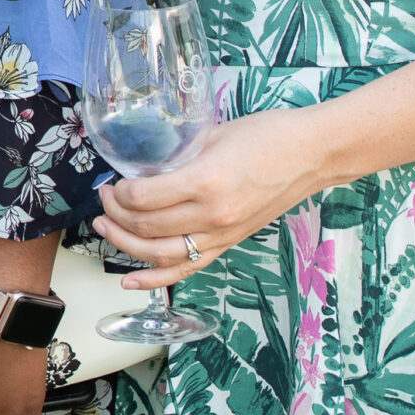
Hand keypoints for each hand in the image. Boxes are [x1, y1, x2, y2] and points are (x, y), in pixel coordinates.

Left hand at [93, 108, 324, 290]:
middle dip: (114, 215)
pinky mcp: (229, 245)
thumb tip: (142, 161)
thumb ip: (177, 152)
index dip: (117, 192)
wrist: (310, 156)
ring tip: (105, 229)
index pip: (142, 198)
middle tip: (104, 200)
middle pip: (145, 226)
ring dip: (125, 244)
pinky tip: (129, 280)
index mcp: (205, 181)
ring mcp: (221, 235)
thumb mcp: (212, 134)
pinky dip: (154, 279)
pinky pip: (186, 269)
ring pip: (159, 254)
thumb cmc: (266, 137)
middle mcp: (212, 215)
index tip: (111, 182)